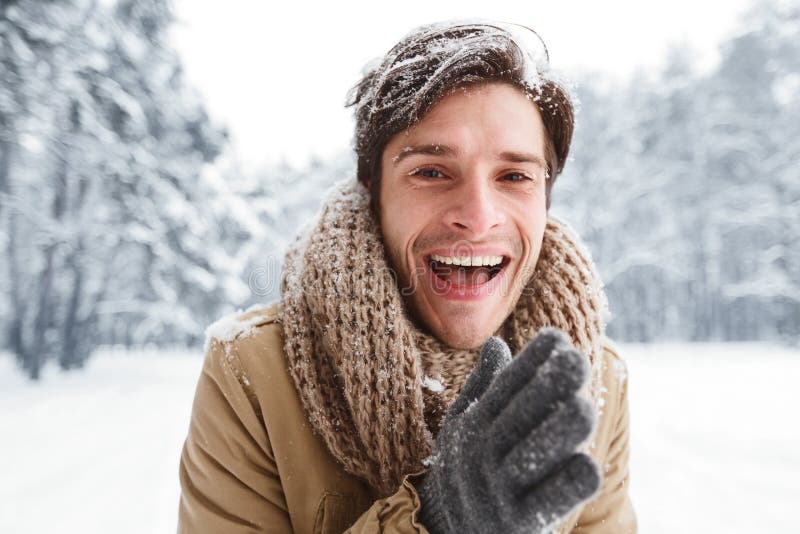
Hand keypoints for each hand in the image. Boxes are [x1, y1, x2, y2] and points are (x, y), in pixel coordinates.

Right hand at [416, 329, 601, 533]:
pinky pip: (543, 505)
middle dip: (546, 389)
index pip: (503, 388)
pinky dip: (565, 489)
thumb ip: (484, 387)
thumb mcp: (465, 427)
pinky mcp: (516, 526)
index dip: (529, 363)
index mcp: (474, 426)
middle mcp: (481, 456)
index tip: (556, 337)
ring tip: (585, 407)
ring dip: (557, 434)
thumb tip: (496, 342)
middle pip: (516, 418)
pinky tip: (589, 468)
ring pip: (529, 459)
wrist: (445, 533)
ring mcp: (497, 493)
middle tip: (577, 362)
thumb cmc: (468, 470)